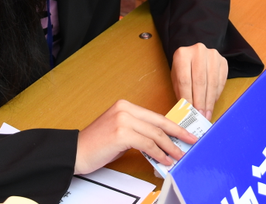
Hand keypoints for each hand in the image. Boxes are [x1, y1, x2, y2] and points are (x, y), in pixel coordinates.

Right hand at [74, 99, 196, 174]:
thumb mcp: (120, 132)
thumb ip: (139, 132)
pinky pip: (147, 144)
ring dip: (170, 147)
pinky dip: (158, 153)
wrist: (75, 153)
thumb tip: (160, 142)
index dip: (173, 125)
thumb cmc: (96, 145)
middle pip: (159, 122)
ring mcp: (123, 120)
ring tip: (178, 155)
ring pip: (155, 134)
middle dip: (178, 133)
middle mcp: (125, 109)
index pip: (155, 116)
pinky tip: (164, 160)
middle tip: (191, 140)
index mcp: (125, 106)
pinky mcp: (121, 133)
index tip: (185, 132)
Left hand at [171, 43, 227, 120]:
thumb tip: (185, 112)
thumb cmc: (184, 68)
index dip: (188, 98)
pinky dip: (217, 94)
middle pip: (200, 82)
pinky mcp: (223, 61)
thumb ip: (181, 93)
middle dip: (200, 102)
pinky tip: (212, 103)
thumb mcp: (176, 78)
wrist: (195, 54)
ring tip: (207, 113)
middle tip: (200, 116)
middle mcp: (198, 51)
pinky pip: (221, 81)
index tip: (189, 112)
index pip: (184, 80)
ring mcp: (212, 55)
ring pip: (212, 82)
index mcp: (182, 55)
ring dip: (210, 101)